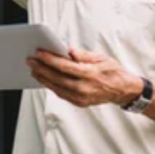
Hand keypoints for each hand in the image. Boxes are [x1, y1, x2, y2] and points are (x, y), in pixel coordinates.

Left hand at [26, 47, 144, 107]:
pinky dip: (52, 86)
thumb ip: (82, 55)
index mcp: (90, 74)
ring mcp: (82, 98)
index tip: (39, 53)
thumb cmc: (114, 72)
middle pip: (57, 78)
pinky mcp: (80, 103)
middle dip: (42, 69)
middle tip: (30, 61)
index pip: (65, 66)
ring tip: (34, 69)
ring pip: (57, 88)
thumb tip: (66, 50)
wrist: (124, 90)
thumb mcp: (101, 58)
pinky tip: (45, 79)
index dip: (50, 59)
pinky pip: (62, 94)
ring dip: (43, 78)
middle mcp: (84, 88)